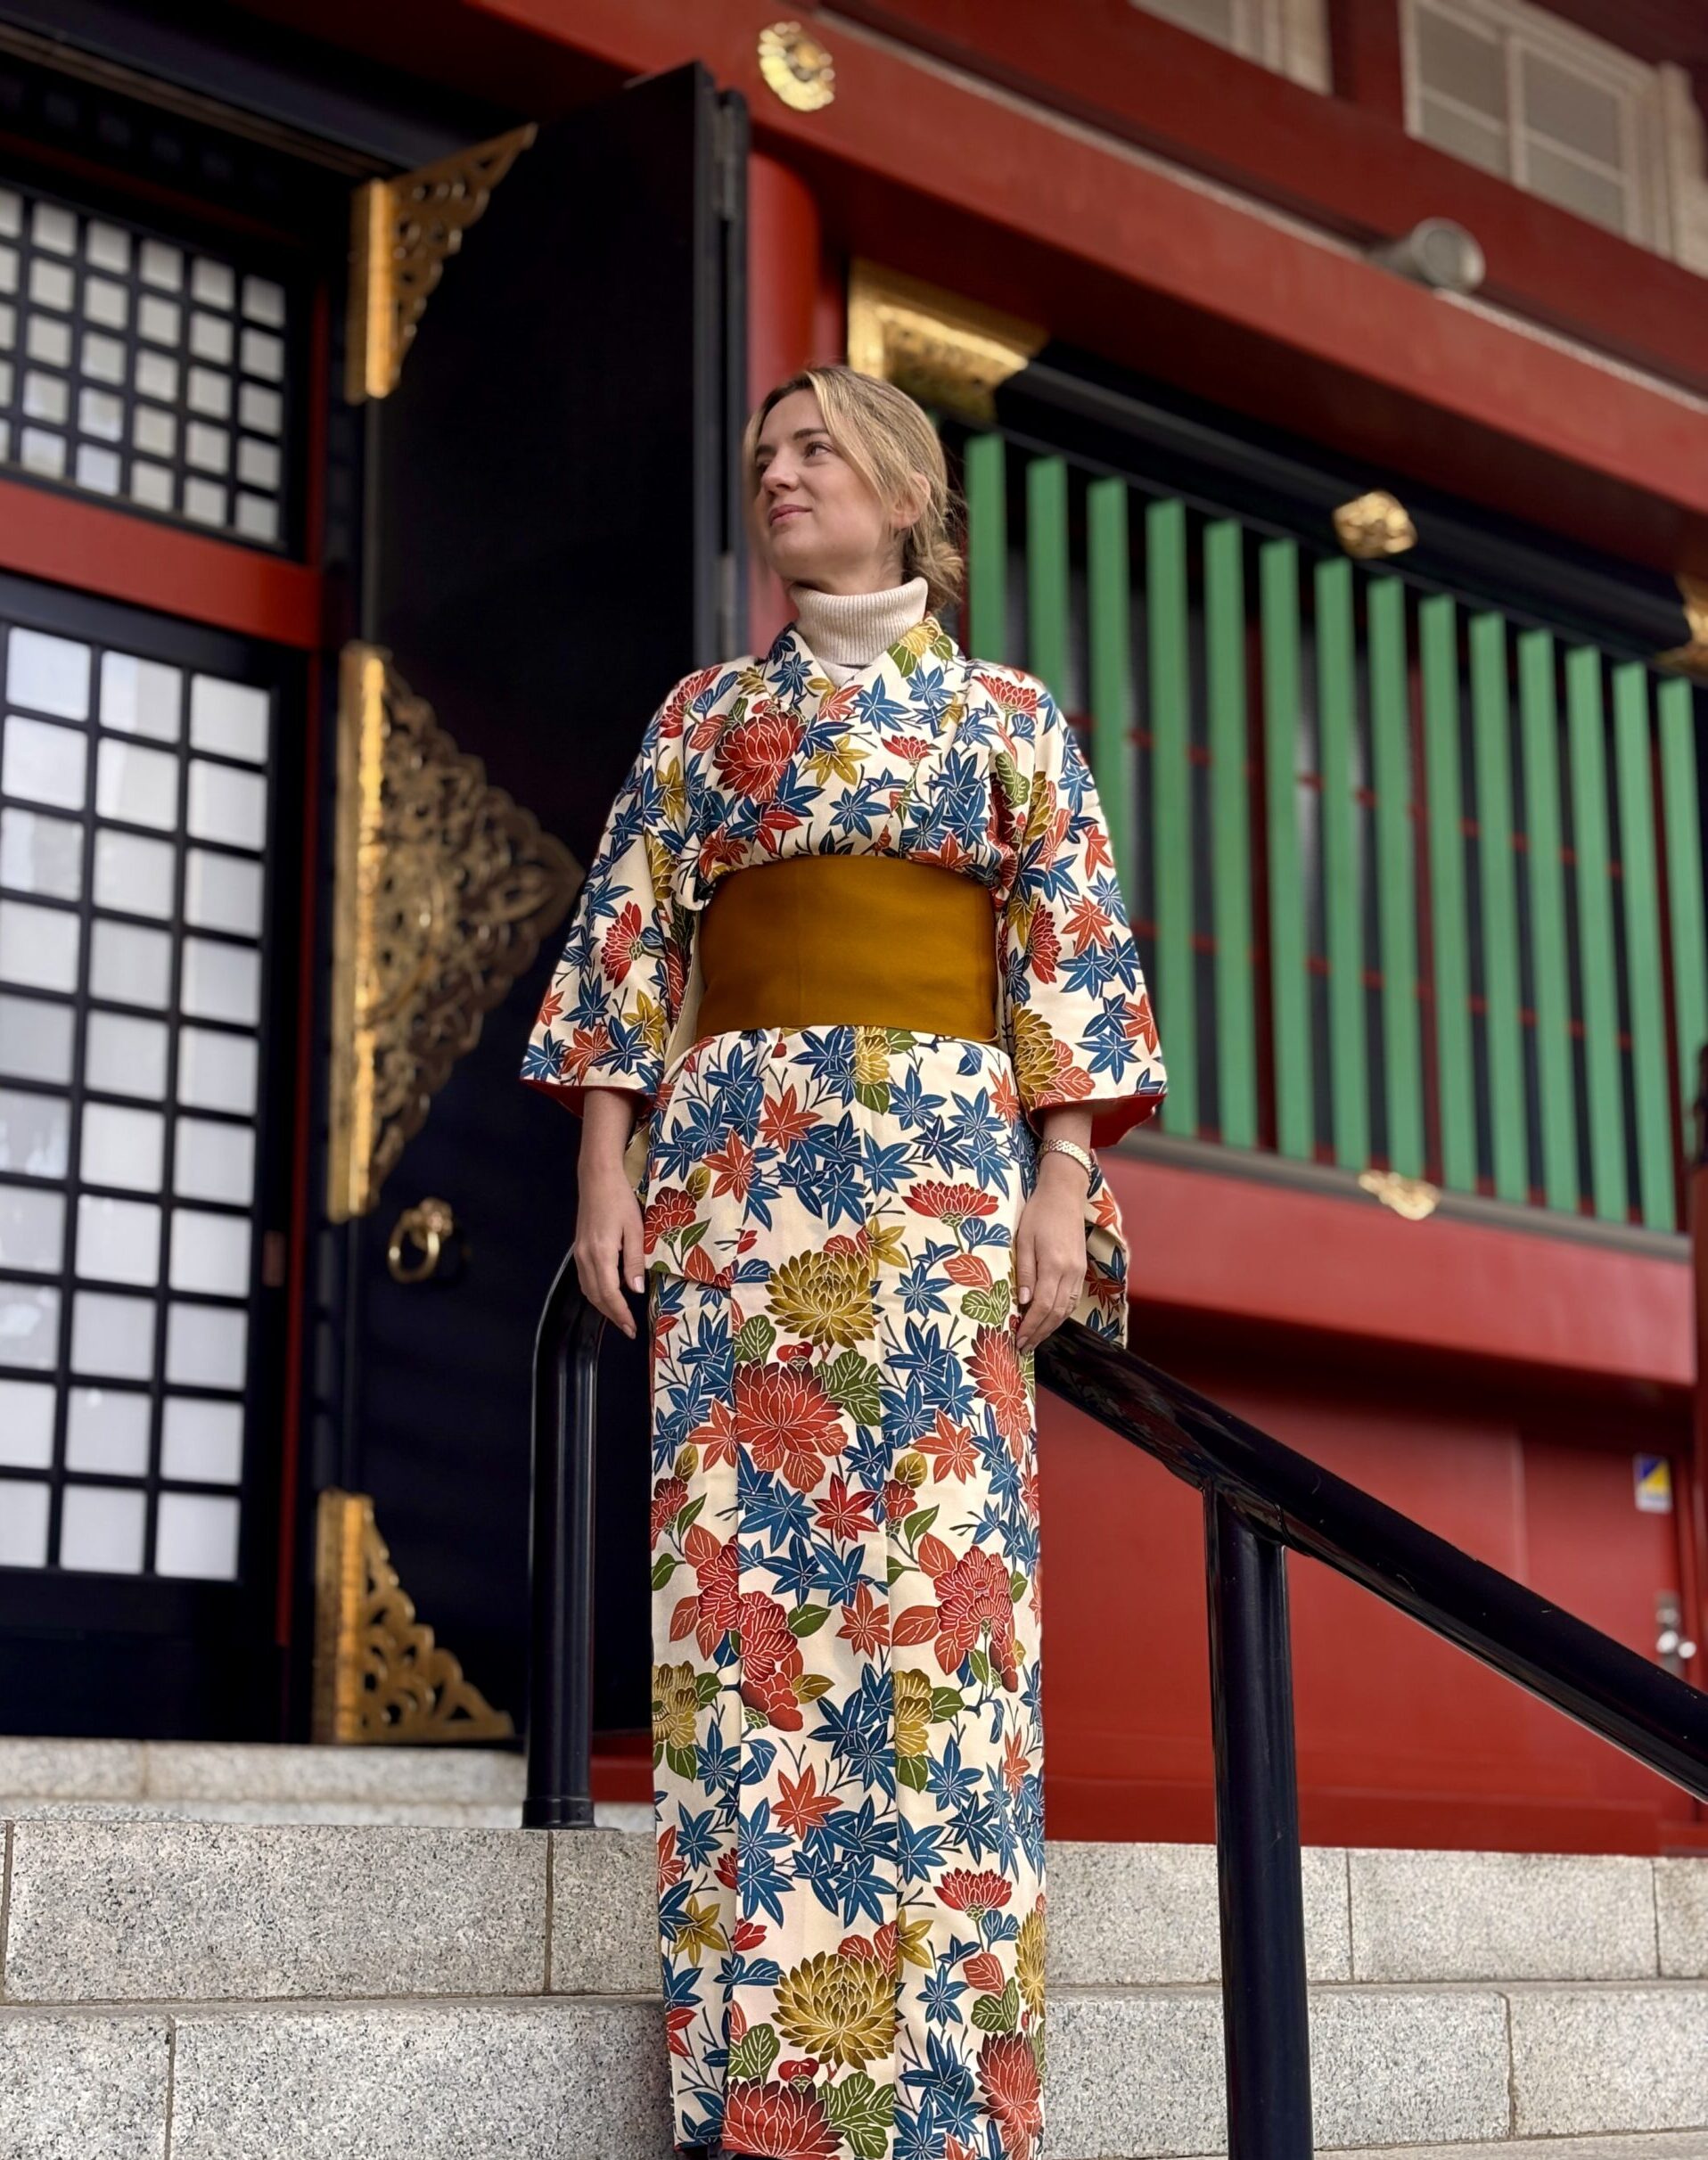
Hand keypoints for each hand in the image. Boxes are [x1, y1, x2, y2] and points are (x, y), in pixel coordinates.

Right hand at [574, 1088, 646, 1338]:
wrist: (597, 1178)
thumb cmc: (621, 1200)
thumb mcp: (635, 1229)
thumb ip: (634, 1261)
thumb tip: (635, 1291)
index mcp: (601, 1254)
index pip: (609, 1294)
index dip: (620, 1314)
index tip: (631, 1328)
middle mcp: (585, 1257)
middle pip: (595, 1296)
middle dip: (612, 1315)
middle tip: (628, 1328)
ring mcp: (579, 1253)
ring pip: (588, 1289)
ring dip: (603, 1306)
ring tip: (619, 1317)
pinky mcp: (579, 1248)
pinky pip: (585, 1279)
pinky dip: (596, 1293)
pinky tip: (608, 1294)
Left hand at [1013, 1153, 1088, 1353]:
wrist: (1064, 1194)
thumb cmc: (1038, 1213)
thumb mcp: (1023, 1239)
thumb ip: (1024, 1271)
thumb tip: (1023, 1302)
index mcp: (1054, 1265)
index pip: (1042, 1306)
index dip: (1030, 1326)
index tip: (1017, 1340)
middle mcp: (1070, 1272)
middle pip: (1056, 1313)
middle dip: (1039, 1333)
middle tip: (1023, 1348)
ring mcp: (1078, 1271)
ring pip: (1066, 1309)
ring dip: (1050, 1327)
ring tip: (1034, 1339)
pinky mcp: (1080, 1268)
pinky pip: (1072, 1299)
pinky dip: (1060, 1314)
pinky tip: (1048, 1320)